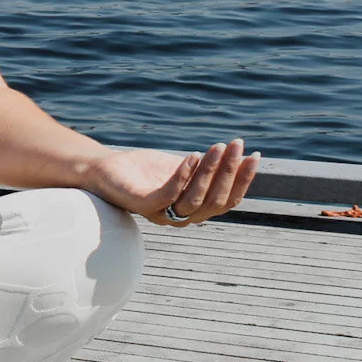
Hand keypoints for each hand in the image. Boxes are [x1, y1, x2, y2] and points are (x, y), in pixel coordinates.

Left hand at [82, 139, 259, 227]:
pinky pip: (167, 195)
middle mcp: (182, 217)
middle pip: (216, 200)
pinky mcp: (142, 205)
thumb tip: (242, 157)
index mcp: (196, 209)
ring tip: (218, 147)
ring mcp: (162, 213)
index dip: (243, 180)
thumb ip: (209, 169)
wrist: (106, 170)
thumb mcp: (185, 168)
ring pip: (196, 199)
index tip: (255, 155)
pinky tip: (192, 156)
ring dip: (210, 172)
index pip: (228, 200)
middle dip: (230, 172)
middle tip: (237, 144)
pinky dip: (182, 177)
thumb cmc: (147, 171)